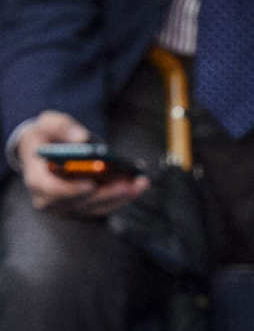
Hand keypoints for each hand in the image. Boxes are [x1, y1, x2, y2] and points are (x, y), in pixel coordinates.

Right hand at [16, 111, 148, 217]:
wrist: (45, 149)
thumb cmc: (46, 136)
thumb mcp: (47, 123)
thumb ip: (61, 127)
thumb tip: (81, 138)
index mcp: (37, 179)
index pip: (52, 190)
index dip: (71, 190)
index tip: (91, 184)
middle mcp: (50, 199)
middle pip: (80, 202)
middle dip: (105, 193)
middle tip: (127, 183)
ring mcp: (68, 205)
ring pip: (96, 206)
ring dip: (120, 196)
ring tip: (139, 183)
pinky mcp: (83, 206)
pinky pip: (104, 205)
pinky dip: (123, 196)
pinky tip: (138, 185)